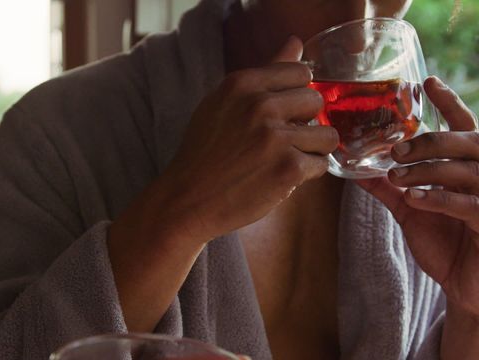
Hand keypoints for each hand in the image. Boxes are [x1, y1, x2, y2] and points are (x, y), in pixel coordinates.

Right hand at [154, 36, 337, 244]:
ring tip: (284, 160)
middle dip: (305, 123)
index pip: (300, 72)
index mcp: (242, 83)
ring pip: (327, 135)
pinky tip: (280, 179)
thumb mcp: (223, 103)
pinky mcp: (287, 168)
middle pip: (316, 101)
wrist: (186, 200)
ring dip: (311, 150)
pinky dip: (305, 175)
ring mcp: (275, 137)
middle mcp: (259, 105)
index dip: (295, 95)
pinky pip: (321, 165)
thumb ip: (264, 72)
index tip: (281, 114)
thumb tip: (296, 42)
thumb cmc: (204, 152)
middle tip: (280, 142)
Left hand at [358, 76, 478, 315]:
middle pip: (466, 140)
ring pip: (465, 170)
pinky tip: (413, 199)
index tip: (426, 80)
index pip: (462, 125)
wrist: (467, 286)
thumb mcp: (410, 211)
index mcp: (467, 166)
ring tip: (396, 176)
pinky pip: (469, 204)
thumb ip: (388, 188)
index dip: (447, 102)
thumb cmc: (445, 242)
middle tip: (396, 149)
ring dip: (427, 170)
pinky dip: (438, 199)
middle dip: (430, 140)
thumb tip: (354, 171)